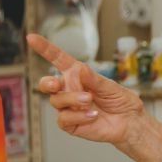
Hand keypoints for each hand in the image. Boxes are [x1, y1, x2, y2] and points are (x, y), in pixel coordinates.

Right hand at [27, 33, 145, 148]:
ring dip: (72, 99)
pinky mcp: (70, 123)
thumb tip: (80, 69)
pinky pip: (63, 118)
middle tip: (57, 84)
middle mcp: (70, 90)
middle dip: (47, 83)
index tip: (31, 38)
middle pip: (46, 84)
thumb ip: (94, 79)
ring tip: (89, 100)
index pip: (58, 60)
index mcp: (78, 75)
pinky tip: (92, 115)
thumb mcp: (111, 86)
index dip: (45, 49)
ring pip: (56, 101)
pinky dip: (78, 116)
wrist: (130, 122)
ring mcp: (68, 107)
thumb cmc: (121, 101)